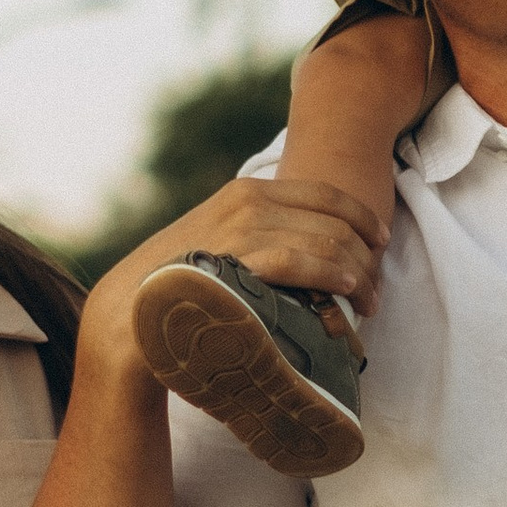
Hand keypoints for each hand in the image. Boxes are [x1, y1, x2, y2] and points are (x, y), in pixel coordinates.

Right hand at [87, 169, 390, 385]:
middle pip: (333, 220)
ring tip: (369, 302)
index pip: (324, 194)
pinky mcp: (235, 257)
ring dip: (357, 273)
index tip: (380, 242)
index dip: (362, 218)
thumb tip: (302, 253)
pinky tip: (345, 289)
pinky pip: (299, 260)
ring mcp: (241, 227)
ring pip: (325, 240)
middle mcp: (247, 200)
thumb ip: (257, 239)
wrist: (126, 314)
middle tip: (376, 292)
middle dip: (365, 255)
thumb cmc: (177, 288)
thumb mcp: (219, 246)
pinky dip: (330, 273)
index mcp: (245, 192)